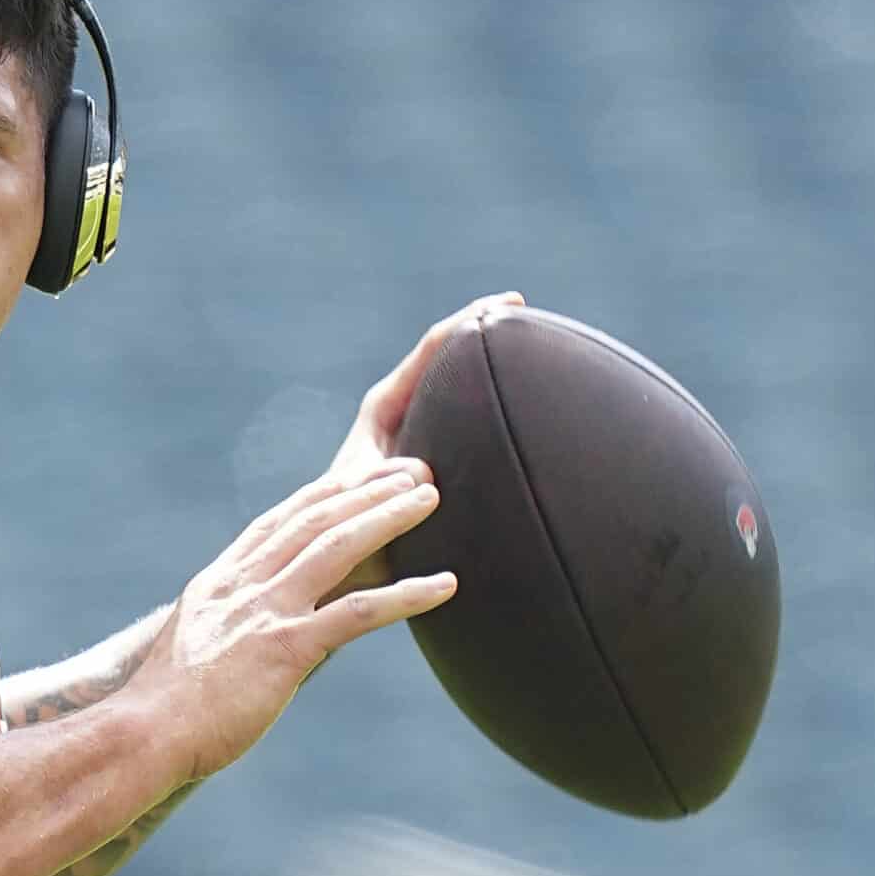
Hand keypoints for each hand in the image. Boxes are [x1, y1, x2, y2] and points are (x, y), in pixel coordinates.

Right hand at [132, 456, 455, 784]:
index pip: (279, 521)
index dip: (325, 493)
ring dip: (388, 516)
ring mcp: (264, 613)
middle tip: (411, 469)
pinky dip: (406, 596)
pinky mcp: (286, 649)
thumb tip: (241, 635)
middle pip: (314, 518)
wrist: (141, 734)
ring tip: (429, 497)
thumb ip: (222, 628)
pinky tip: (445, 585)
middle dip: (365, 489)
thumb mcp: (191, 650)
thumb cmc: (164, 709)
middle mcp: (243, 585)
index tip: (361, 473)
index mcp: (220, 582)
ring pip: (336, 546)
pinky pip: (358, 615)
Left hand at [323, 290, 524, 594]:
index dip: (470, 322)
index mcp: (383, 410)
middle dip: (486, 333)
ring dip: (493, 373)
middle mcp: (400, 415)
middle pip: (448, 359)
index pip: (432, 350)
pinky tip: (529, 422)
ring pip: (460, 393)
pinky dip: (495, 415)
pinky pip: (468, 427)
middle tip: (529, 315)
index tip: (510, 304)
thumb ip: (379, 483)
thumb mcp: (358, 504)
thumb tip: (419, 471)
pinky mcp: (432, 463)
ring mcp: (417, 438)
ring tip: (539, 357)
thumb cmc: (342, 538)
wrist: (335, 571)